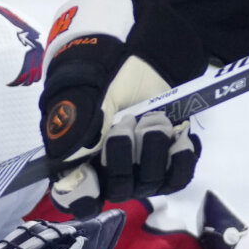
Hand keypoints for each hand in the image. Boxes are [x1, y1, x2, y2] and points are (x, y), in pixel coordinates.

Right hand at [38, 0, 198, 208]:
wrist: (141, 52)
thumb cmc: (103, 70)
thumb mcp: (84, 92)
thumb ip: (72, 125)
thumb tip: (66, 161)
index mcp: (77, 155)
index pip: (76, 195)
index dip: (83, 194)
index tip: (93, 176)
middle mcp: (107, 167)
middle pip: (118, 189)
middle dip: (124, 157)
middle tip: (129, 122)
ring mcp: (140, 166)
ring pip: (149, 183)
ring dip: (154, 151)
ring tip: (155, 118)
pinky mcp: (168, 159)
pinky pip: (178, 176)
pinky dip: (182, 158)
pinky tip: (181, 137)